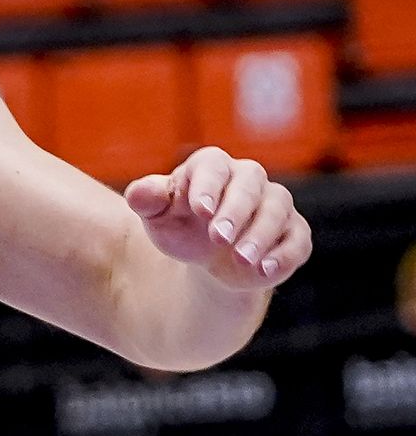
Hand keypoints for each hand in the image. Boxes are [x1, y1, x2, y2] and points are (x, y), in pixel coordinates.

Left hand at [124, 148, 311, 291]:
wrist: (206, 256)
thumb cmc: (180, 226)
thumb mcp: (157, 216)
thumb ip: (147, 200)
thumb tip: (138, 194)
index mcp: (212, 167)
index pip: (213, 166)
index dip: (208, 186)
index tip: (199, 210)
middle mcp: (248, 179)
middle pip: (250, 185)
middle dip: (235, 211)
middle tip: (218, 238)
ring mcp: (274, 205)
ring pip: (277, 210)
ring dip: (259, 235)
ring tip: (241, 258)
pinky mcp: (292, 232)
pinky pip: (298, 239)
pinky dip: (285, 254)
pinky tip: (265, 270)